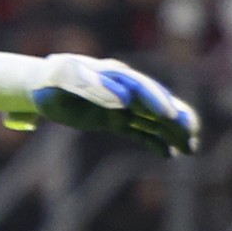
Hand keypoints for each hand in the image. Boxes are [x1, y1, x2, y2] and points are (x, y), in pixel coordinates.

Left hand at [0, 52, 200, 157]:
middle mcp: (123, 89)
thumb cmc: (51, 79)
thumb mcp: (63, 76)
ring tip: (190, 148)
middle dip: (174, 118)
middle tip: (192, 132)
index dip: (154, 99)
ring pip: (152, 120)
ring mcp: (121, 106)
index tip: (168, 114)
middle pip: (154, 103)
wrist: (40, 86)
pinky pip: (139, 132)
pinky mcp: (115, 121)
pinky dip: (154, 142)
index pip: (139, 87)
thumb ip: (90, 85)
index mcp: (112, 75)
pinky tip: (170, 154)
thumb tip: (123, 101)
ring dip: (171, 132)